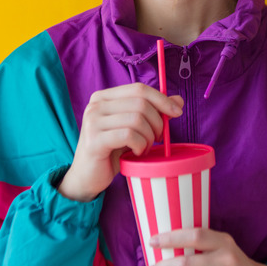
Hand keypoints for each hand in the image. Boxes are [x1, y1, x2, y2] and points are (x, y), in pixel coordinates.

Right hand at [58, 83, 183, 201]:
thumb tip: (179, 100)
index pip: (139, 89)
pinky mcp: (94, 140)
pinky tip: (136, 153)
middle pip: (140, 103)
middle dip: (157, 122)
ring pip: (137, 119)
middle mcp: (96, 105)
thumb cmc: (111, 151)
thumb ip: (153, 112)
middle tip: (157, 139)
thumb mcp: (133, 128)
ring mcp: (93, 121)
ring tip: (145, 148)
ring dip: (149, 137)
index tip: (176, 112)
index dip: (161, 99)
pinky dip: (140, 145)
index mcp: (104, 97)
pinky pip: (129, 135)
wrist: (87, 177)